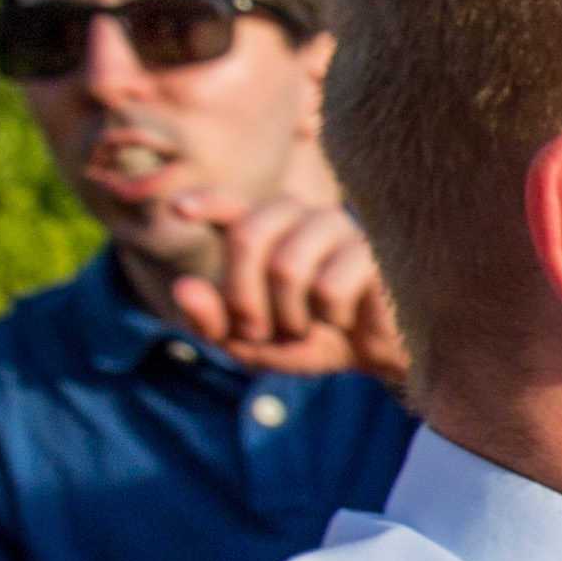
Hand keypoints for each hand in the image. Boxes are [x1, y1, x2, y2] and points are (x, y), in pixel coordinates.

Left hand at [163, 187, 405, 378]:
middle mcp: (301, 217)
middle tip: (256, 331)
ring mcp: (339, 228)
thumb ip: (211, 321)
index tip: (179, 210)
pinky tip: (344, 320)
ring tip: (306, 327)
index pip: (230, 205)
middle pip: (247, 238)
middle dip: (241, 297)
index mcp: (267, 229)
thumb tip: (182, 288)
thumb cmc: (316, 338)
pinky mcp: (373, 250)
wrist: (382, 357)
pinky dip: (328, 318)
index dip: (206, 204)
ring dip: (288, 315)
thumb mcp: (254, 342)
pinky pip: (328, 287)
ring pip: (286, 267)